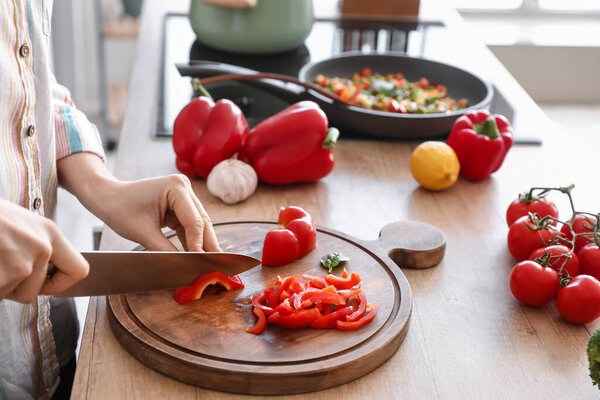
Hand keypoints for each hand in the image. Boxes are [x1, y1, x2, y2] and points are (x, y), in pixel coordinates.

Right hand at [0, 199, 88, 302]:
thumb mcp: (21, 224)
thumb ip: (36, 246)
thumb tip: (43, 274)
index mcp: (50, 234)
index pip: (78, 270)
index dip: (60, 282)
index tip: (45, 283)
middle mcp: (42, 249)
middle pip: (34, 290)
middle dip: (13, 286)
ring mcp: (21, 264)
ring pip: (10, 293)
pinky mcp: (2, 276)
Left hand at [57, 153, 220, 251]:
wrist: (106, 197)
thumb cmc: (120, 209)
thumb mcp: (144, 233)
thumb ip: (167, 250)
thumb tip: (185, 267)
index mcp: (176, 187)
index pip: (195, 222)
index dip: (199, 245)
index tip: (203, 266)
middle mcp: (184, 187)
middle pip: (202, 222)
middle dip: (207, 245)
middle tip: (217, 267)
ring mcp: (183, 195)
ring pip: (199, 224)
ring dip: (202, 244)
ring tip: (210, 265)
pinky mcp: (180, 204)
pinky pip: (189, 225)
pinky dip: (191, 240)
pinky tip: (196, 256)